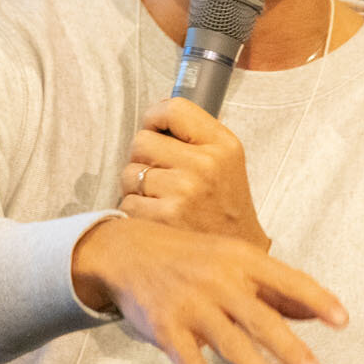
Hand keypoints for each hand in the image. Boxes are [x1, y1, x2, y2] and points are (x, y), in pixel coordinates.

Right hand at [70, 216, 345, 363]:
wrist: (127, 251)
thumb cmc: (191, 258)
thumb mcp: (233, 261)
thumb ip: (274, 288)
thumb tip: (320, 312)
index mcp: (241, 259)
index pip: (287, 279)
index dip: (316, 299)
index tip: (343, 321)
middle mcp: (219, 280)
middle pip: (260, 318)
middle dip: (289, 347)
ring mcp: (191, 304)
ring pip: (230, 341)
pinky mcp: (166, 326)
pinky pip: (187, 358)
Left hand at [121, 98, 266, 249]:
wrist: (236, 255)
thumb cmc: (224, 205)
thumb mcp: (225, 160)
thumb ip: (194, 134)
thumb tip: (154, 115)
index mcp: (222, 145)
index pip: (173, 108)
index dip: (154, 118)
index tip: (156, 132)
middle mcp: (205, 165)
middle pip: (141, 140)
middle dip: (143, 158)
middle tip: (161, 175)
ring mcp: (184, 192)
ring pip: (128, 173)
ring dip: (136, 187)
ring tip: (161, 199)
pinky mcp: (164, 219)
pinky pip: (127, 202)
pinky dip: (136, 211)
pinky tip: (157, 217)